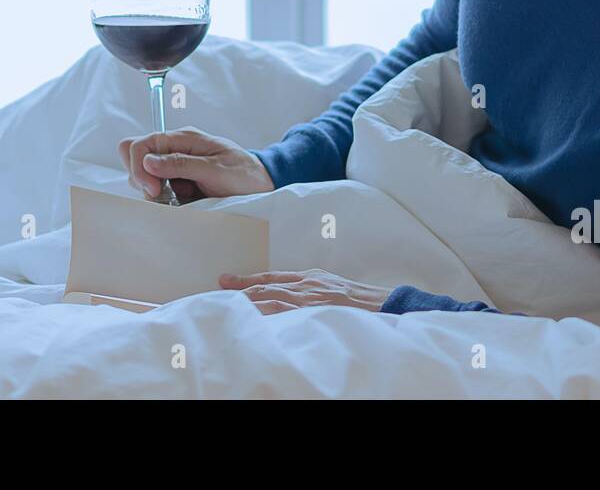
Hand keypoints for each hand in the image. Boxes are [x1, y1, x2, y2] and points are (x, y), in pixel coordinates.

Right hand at [117, 126, 272, 201]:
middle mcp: (175, 149)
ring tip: (180, 199)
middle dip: (142, 180)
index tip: (154, 189)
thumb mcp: (215, 169)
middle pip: (135, 159)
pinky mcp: (180, 182)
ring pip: (144, 178)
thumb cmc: (244, 172)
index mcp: (182, 138)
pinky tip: (183, 202)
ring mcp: (176, 166)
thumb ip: (181, 164)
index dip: (138, 167)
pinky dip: (165, 200)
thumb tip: (148, 161)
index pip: (139, 145)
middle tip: (163, 195)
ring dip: (155, 193)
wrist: (262, 183)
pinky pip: (159, 192)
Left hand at [218, 269, 393, 314]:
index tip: (225, 280)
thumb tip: (289, 299)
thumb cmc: (361, 301)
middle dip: (240, 289)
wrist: (384, 305)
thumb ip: (310, 291)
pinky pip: (285, 316)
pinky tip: (252, 322)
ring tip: (225, 307)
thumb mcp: (332, 288)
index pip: (271, 278)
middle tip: (215, 291)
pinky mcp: (315, 313)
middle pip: (265, 287)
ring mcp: (309, 301)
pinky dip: (267, 317)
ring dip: (247, 302)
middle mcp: (306, 286)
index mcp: (309, 278)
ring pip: (270, 300)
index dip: (247, 279)